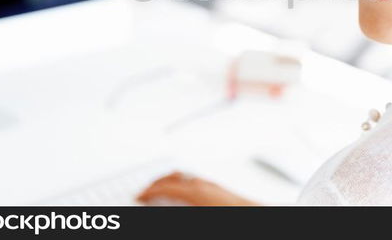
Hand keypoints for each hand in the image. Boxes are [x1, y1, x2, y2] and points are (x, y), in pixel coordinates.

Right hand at [136, 171, 257, 205]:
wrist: (253, 214)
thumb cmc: (228, 213)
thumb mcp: (194, 213)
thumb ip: (174, 209)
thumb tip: (158, 207)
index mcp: (193, 190)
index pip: (163, 187)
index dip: (148, 191)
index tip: (139, 195)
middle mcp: (202, 183)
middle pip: (173, 176)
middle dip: (157, 182)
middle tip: (146, 191)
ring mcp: (211, 184)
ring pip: (184, 176)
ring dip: (171, 181)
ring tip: (162, 190)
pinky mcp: (219, 188)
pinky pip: (195, 180)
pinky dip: (183, 184)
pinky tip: (184, 194)